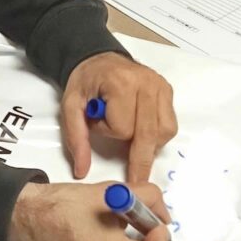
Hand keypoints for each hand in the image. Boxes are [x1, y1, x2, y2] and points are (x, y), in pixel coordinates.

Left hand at [61, 52, 176, 182]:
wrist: (97, 59)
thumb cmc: (85, 83)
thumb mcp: (70, 107)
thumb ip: (76, 139)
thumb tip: (82, 171)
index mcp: (120, 84)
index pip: (122, 128)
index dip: (108, 132)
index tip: (97, 121)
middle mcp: (146, 83)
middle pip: (148, 134)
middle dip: (140, 160)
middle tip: (137, 181)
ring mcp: (160, 86)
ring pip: (164, 132)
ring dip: (149, 143)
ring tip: (130, 134)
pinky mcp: (167, 90)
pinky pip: (170, 124)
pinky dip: (158, 135)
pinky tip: (142, 129)